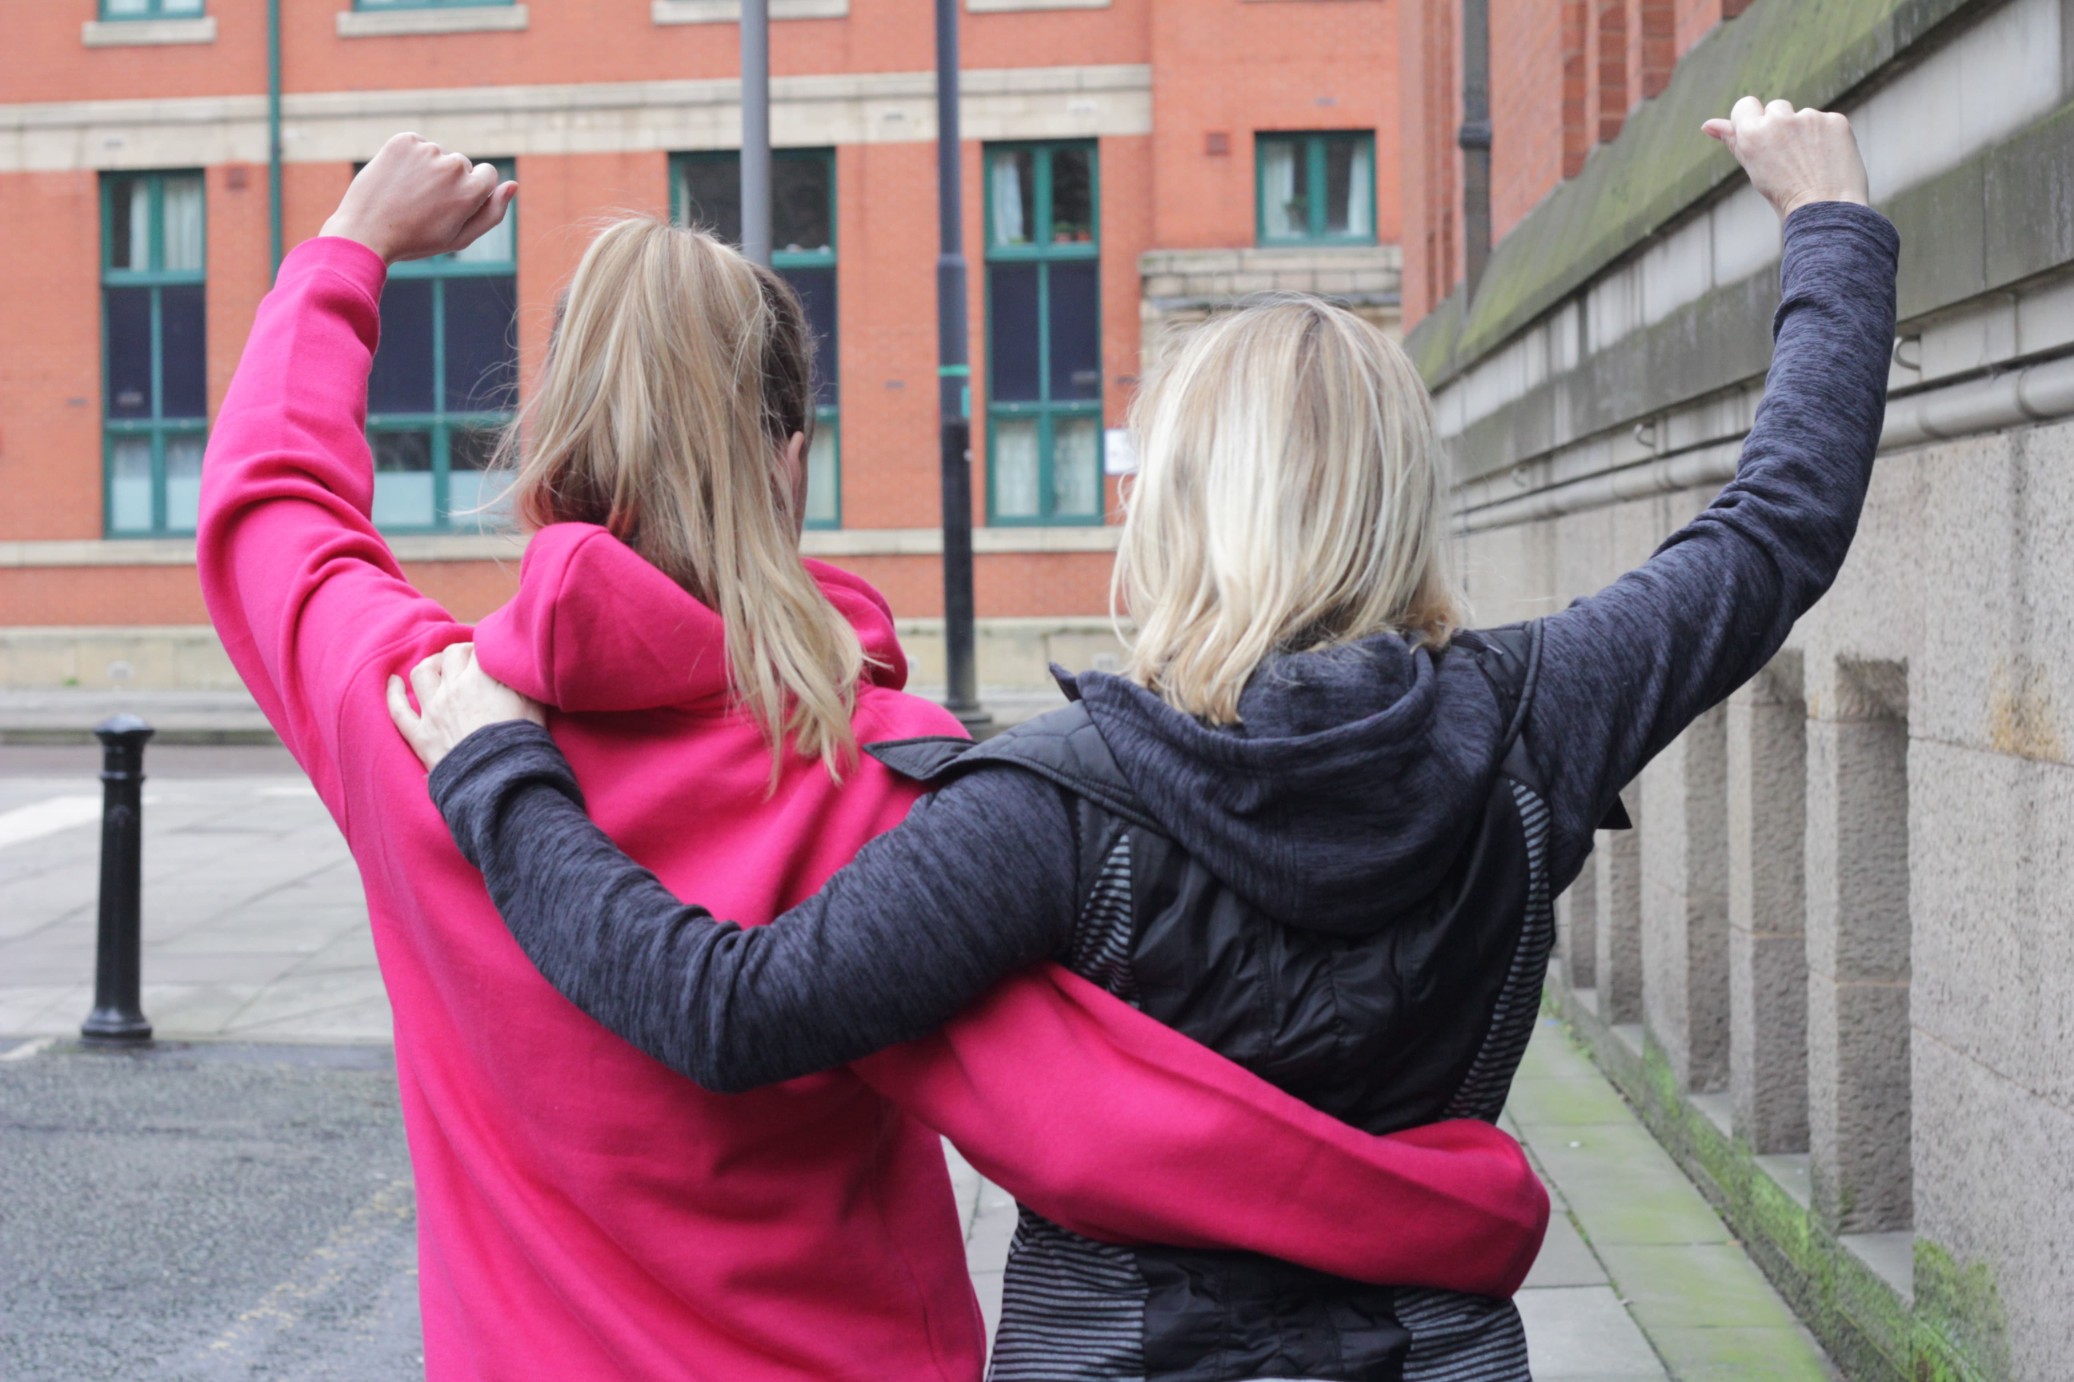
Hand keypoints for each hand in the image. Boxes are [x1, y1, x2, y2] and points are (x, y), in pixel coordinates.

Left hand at [319, 132, 517, 264]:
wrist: (365, 231)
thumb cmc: (416, 240)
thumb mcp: (460, 237)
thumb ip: (493, 213)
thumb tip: (513, 185)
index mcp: (471, 191)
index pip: (488, 175)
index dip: (471, 193)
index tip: (450, 207)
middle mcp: (452, 165)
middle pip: (462, 165)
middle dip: (449, 181)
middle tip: (424, 206)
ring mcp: (427, 150)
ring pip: (439, 155)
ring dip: (428, 170)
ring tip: (408, 194)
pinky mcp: (404, 140)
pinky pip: (418, 145)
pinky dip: (410, 159)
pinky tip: (398, 179)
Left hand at [387, 643, 544, 773]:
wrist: (501, 781)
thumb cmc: (522, 743)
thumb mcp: (534, 703)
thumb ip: (521, 678)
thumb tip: (518, 662)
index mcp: (481, 678)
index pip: (480, 648)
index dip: (488, 647)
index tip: (494, 653)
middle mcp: (453, 689)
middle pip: (451, 654)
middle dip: (463, 653)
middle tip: (473, 660)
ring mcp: (433, 712)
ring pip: (422, 673)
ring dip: (432, 664)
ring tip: (441, 666)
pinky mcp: (420, 736)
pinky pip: (398, 710)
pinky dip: (393, 693)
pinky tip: (394, 682)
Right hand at [1703, 97, 1868, 221]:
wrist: (1826, 211)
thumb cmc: (1785, 197)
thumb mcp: (1753, 169)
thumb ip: (1733, 142)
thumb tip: (1707, 125)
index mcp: (1752, 133)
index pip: (1745, 105)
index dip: (1752, 121)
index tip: (1762, 139)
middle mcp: (1779, 120)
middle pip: (1776, 107)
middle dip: (1781, 126)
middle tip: (1789, 159)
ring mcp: (1810, 118)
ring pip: (1803, 116)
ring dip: (1806, 132)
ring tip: (1811, 163)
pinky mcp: (1835, 121)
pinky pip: (1827, 123)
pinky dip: (1828, 137)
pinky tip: (1829, 160)